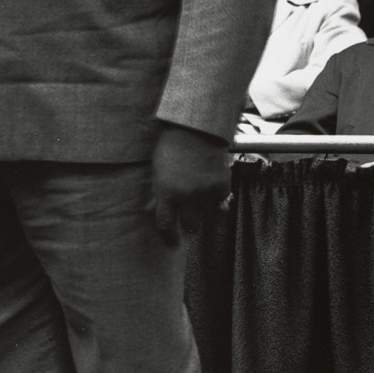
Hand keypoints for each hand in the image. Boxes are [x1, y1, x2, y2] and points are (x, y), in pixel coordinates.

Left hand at [151, 124, 229, 246]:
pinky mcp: (222, 186)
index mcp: (167, 192)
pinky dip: (217, 199)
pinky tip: (211, 186)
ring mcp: (206, 192)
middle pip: (190, 225)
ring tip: (200, 196)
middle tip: (189, 220)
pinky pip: (220, 202)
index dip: (169, 237)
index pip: (166, 224)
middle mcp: (187, 196)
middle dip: (189, 224)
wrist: (196, 129)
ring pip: (207, 216)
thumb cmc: (172, 148)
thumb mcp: (157, 171)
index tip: (172, 243)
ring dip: (203, 211)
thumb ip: (157, 193)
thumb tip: (151, 211)